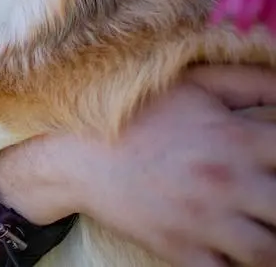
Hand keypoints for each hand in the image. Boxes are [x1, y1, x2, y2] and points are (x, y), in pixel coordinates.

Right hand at [0, 65, 275, 266]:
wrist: (74, 150)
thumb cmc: (134, 110)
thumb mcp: (192, 84)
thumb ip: (250, 82)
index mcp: (238, 138)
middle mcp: (229, 182)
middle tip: (267, 200)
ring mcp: (205, 220)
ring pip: (268, 253)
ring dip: (269, 244)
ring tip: (258, 229)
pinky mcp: (180, 249)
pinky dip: (236, 265)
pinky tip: (232, 251)